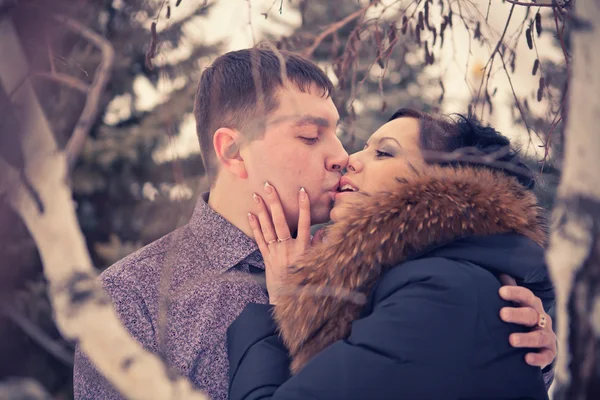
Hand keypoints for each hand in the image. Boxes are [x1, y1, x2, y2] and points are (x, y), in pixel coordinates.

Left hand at [248, 183, 311, 304]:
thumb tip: (322, 232)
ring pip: (267, 228)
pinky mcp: (266, 257)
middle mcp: (288, 248)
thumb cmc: (304, 281)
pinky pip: (259, 239)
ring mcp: (275, 252)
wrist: (288, 300)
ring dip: (262, 210)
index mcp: (302, 248)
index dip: (304, 207)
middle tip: (268, 186)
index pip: (304, 223)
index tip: (302, 191)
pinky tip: (251, 214)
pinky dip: (255, 226)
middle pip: (281, 221)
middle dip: (275, 202)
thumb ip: (318, 246)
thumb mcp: (315, 263)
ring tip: (256, 195)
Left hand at [498, 274, 556, 368]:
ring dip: (526, 338)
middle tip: (502, 314)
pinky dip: (538, 358)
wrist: (538, 341)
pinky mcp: (549, 352)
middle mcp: (542, 318)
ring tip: (511, 340)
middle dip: (517, 314)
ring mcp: (547, 335)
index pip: (525, 296)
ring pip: (539, 336)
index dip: (515, 293)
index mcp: (532, 305)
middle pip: (530, 314)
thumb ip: (508, 289)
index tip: (501, 292)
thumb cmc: (522, 316)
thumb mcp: (516, 302)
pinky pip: (546, 356)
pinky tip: (527, 359)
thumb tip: (499, 270)